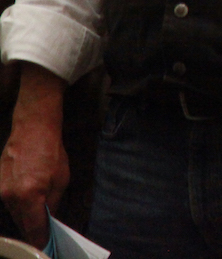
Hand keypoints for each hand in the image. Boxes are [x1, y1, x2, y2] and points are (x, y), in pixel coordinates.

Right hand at [0, 65, 68, 246]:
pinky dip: (18, 203)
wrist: (33, 129)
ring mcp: (0, 190)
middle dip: (33, 228)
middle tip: (45, 233)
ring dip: (25, 214)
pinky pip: (8, 201)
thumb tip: (50, 221)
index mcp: (29, 196)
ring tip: (39, 213)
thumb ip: (53, 204)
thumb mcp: (61, 180)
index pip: (33, 228)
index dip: (40, 239)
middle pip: (21, 222)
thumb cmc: (51, 152)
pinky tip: (29, 198)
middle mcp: (10, 196)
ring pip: (14, 212)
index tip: (44, 247)